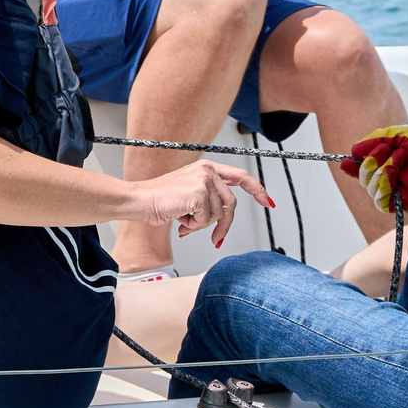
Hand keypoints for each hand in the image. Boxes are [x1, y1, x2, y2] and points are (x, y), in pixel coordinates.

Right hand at [128, 159, 270, 245]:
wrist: (140, 200)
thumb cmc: (160, 199)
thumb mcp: (188, 192)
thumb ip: (208, 197)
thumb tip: (223, 215)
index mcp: (206, 168)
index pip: (240, 177)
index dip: (256, 189)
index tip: (267, 201)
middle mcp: (207, 171)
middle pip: (230, 204)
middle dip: (223, 225)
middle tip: (216, 239)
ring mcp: (203, 181)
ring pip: (217, 215)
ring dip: (201, 225)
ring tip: (184, 219)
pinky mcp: (197, 194)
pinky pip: (205, 220)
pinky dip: (193, 226)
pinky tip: (180, 219)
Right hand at [338, 125, 407, 213]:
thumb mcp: (398, 135)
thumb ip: (374, 140)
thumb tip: (352, 153)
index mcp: (386, 161)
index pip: (361, 168)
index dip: (353, 165)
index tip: (347, 161)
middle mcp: (388, 177)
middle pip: (362, 177)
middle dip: (371, 161)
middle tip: (387, 150)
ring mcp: (395, 190)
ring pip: (369, 188)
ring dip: (381, 171)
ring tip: (400, 160)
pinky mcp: (401, 202)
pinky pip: (380, 201)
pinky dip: (384, 186)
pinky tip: (395, 176)